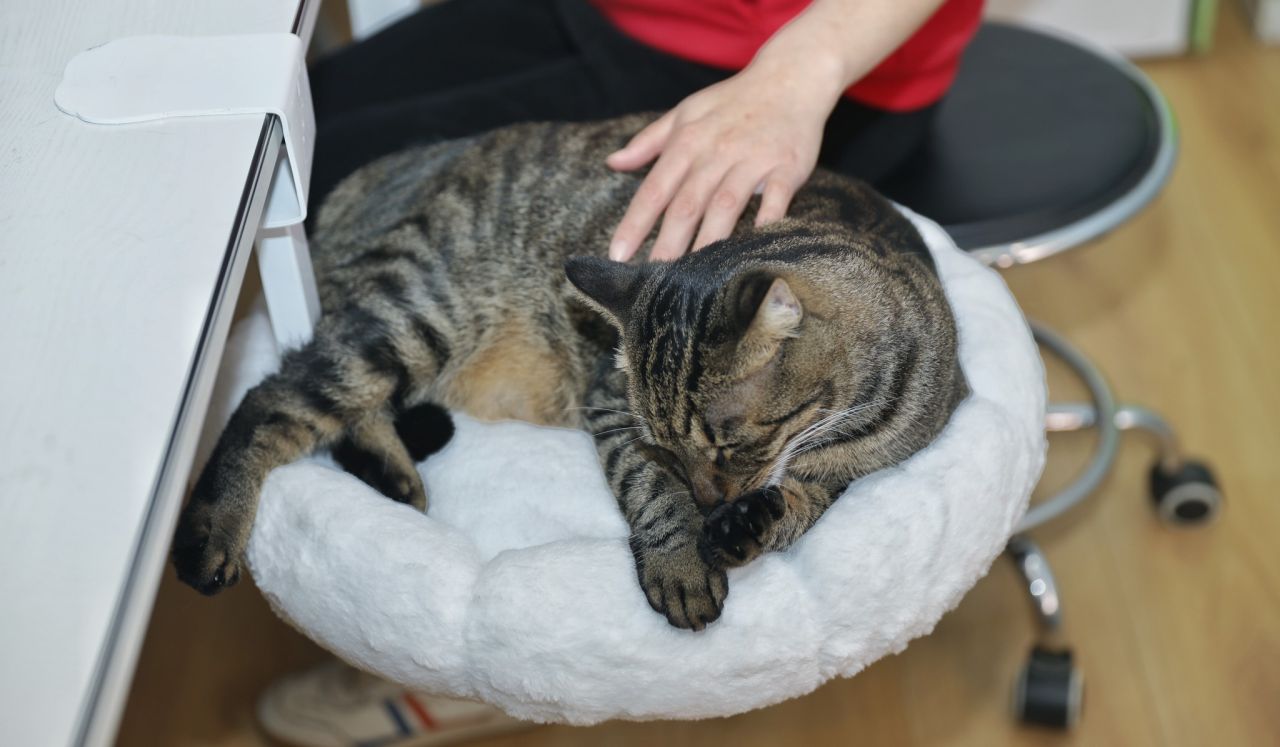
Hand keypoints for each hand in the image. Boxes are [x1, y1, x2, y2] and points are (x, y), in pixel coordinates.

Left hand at [606, 57, 839, 261]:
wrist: (790, 77)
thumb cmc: (732, 101)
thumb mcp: (685, 113)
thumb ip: (648, 141)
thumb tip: (613, 162)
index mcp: (688, 141)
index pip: (655, 189)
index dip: (635, 224)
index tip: (617, 256)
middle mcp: (717, 151)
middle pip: (687, 204)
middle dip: (667, 244)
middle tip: (651, 281)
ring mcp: (753, 159)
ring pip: (725, 205)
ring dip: (707, 241)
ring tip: (693, 277)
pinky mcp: (787, 166)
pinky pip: (776, 199)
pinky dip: (765, 222)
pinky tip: (753, 249)